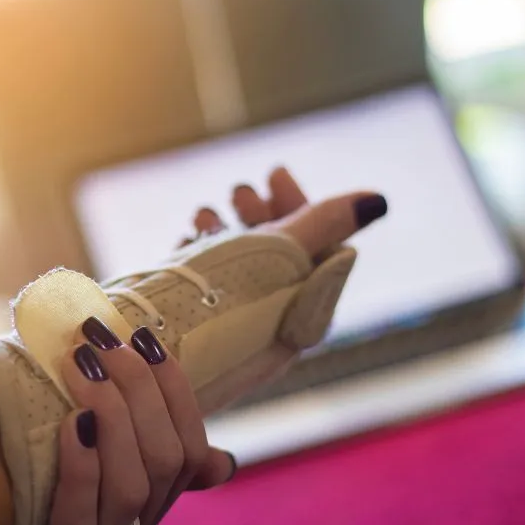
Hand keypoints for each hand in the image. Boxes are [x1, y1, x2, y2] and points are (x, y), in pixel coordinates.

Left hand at [0, 317, 232, 524]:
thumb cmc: (2, 467)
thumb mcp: (65, 439)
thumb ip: (121, 425)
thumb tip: (212, 453)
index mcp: (143, 509)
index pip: (188, 452)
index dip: (174, 391)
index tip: (144, 336)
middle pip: (164, 465)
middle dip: (140, 391)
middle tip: (102, 341)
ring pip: (130, 493)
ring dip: (112, 417)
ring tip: (82, 365)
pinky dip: (81, 469)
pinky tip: (71, 422)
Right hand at [185, 165, 387, 412]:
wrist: (147, 350)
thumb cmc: (216, 303)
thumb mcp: (275, 252)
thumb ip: (323, 224)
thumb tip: (376, 201)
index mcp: (299, 319)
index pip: (320, 255)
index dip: (304, 208)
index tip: (275, 175)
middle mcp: (268, 330)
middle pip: (280, 259)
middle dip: (262, 215)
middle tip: (240, 193)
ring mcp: (230, 332)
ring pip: (238, 269)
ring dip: (227, 231)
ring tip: (204, 215)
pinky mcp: (193, 332)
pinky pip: (204, 286)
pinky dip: (199, 255)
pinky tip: (185, 239)